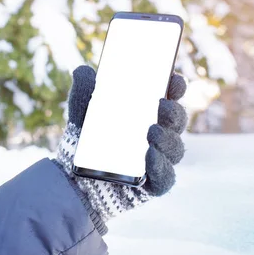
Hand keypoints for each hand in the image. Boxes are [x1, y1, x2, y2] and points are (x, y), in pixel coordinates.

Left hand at [55, 65, 187, 223]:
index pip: (170, 97)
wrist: (76, 175)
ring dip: (167, 139)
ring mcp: (159, 159)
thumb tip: (82, 71)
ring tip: (151, 131)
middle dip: (174, 112)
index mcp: (148, 113)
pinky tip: (150, 156)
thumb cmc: (88, 137)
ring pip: (175, 149)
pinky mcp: (154, 184)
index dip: (176, 87)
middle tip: (161, 105)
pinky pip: (165, 177)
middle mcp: (159, 134)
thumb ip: (84, 90)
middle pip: (177, 122)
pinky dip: (160, 167)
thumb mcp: (83, 112)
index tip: (174, 79)